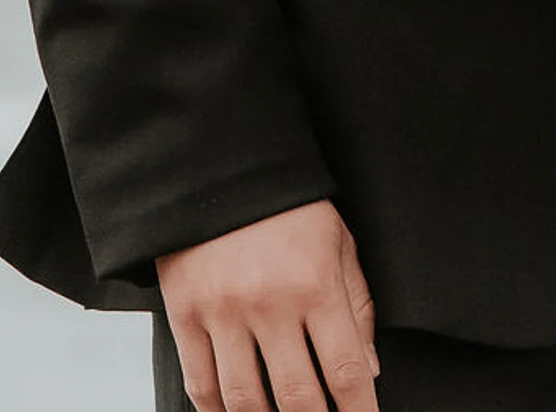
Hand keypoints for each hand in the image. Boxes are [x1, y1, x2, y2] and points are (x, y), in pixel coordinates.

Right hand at [157, 198, 378, 411]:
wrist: (221, 168)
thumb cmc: (288, 206)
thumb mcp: (338, 241)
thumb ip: (357, 306)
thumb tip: (369, 367)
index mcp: (315, 282)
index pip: (345, 368)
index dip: (359, 409)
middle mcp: (270, 302)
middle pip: (297, 396)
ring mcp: (224, 313)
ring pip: (246, 401)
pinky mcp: (186, 316)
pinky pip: (201, 385)